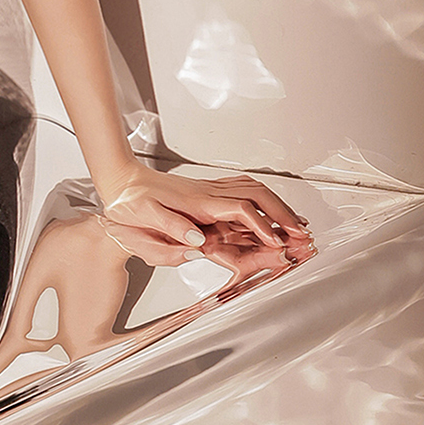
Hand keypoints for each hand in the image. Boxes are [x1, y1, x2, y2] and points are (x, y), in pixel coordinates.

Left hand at [95, 162, 315, 270]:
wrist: (120, 181)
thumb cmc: (129, 203)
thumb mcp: (142, 217)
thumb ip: (170, 229)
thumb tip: (198, 241)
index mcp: (196, 202)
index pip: (240, 209)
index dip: (262, 226)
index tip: (278, 243)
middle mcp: (208, 193)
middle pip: (257, 194)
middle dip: (283, 213)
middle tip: (303, 234)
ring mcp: (209, 190)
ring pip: (254, 190)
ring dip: (278, 206)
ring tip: (297, 224)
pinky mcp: (208, 191)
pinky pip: (243, 191)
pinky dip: (264, 200)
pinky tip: (272, 210)